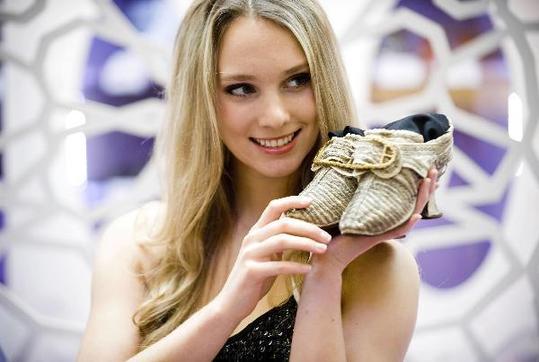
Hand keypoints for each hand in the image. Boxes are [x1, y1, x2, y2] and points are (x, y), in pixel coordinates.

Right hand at [215, 196, 331, 318]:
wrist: (231, 302)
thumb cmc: (255, 278)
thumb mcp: (266, 254)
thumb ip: (278, 240)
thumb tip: (303, 229)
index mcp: (256, 232)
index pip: (273, 207)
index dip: (292, 201)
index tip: (311, 201)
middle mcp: (252, 239)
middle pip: (283, 224)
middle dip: (308, 228)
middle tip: (327, 236)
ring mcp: (250, 254)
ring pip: (282, 241)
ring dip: (306, 244)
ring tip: (323, 249)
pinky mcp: (252, 272)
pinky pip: (279, 266)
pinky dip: (296, 266)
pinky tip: (309, 269)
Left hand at [311, 168, 438, 273]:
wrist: (328, 253)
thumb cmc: (336, 231)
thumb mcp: (350, 208)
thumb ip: (359, 195)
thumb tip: (358, 174)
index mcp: (386, 216)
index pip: (409, 198)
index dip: (420, 184)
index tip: (426, 167)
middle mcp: (390, 223)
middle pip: (416, 204)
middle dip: (427, 187)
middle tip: (434, 168)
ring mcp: (385, 231)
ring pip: (411, 215)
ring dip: (422, 199)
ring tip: (428, 182)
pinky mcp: (376, 239)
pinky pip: (398, 232)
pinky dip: (408, 224)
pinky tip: (417, 215)